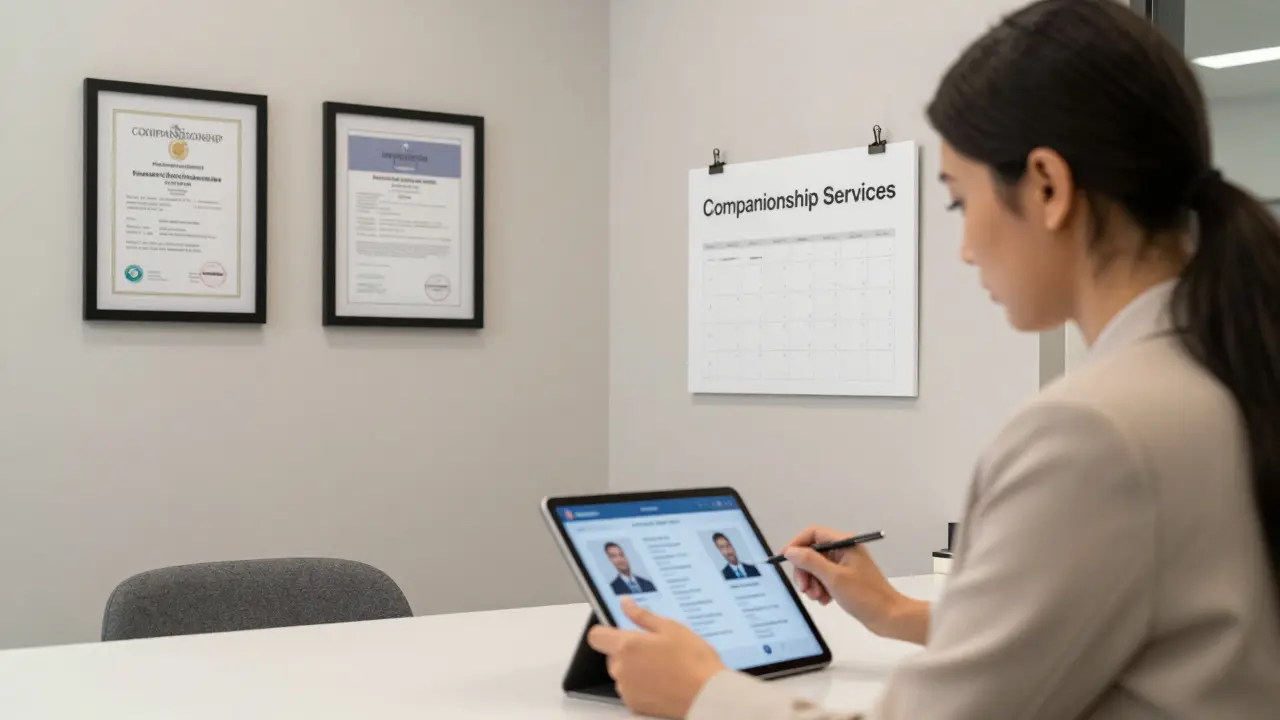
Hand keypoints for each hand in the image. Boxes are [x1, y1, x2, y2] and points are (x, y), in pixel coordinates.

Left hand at [586, 597, 726, 718]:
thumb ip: (642, 616)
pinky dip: (642, 686)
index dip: (606, 631)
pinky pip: (631, 690)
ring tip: (663, 666)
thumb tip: (625, 603)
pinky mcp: (635, 705)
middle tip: (655, 648)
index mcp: (626, 646)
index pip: (596, 636)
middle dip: (628, 651)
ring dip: (635, 669)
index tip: (619, 631)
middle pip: (612, 655)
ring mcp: (627, 689)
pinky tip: (663, 681)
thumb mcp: (671, 628)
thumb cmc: (693, 660)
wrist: (707, 694)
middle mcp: (621, 669)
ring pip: (622, 673)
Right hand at [783, 526, 920, 640]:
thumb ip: (810, 562)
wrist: (889, 617)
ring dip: (812, 582)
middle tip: (804, 589)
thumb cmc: (865, 596)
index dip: (797, 544)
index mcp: (845, 543)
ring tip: (818, 597)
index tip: (784, 559)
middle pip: (812, 552)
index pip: (813, 534)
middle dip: (805, 570)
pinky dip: (821, 589)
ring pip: (816, 568)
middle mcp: (844, 551)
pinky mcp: (846, 579)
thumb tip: (791, 551)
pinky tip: (826, 601)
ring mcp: (845, 565)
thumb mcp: (834, 578)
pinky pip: (824, 579)